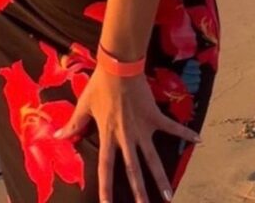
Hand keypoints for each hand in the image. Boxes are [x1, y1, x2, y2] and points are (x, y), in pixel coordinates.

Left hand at [53, 65, 200, 202]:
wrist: (119, 65)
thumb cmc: (100, 85)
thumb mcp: (84, 104)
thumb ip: (73, 124)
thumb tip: (55, 137)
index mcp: (108, 135)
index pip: (106, 167)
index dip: (106, 188)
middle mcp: (127, 136)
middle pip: (133, 169)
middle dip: (139, 192)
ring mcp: (143, 128)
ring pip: (153, 158)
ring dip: (160, 178)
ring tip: (168, 196)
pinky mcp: (154, 116)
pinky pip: (172, 127)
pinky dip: (185, 132)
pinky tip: (199, 140)